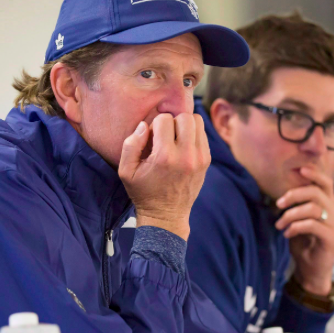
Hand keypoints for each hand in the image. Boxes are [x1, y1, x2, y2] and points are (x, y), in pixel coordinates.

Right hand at [119, 113, 210, 240]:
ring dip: (184, 126)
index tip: (152, 140)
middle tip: (165, 137)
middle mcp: (186, 155)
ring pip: (197, 121)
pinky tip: (182, 147)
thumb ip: (131, 144)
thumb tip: (144, 125)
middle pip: (184, 117)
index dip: (155, 126)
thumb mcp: (127, 171)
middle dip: (172, 122)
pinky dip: (192, 135)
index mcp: (164, 157)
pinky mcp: (206, 161)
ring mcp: (199, 158)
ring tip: (175, 139)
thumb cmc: (144, 193)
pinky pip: (203, 134)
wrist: (166, 216)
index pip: (164, 120)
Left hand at [275, 166, 333, 295]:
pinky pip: (312, 225)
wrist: (310, 270)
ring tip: (279, 224)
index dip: (314, 173)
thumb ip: (295, 206)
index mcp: (327, 205)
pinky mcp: (331, 239)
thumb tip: (280, 193)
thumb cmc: (302, 243)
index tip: (298, 170)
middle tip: (278, 204)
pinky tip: (287, 233)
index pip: (326, 183)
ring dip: (290, 214)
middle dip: (294, 195)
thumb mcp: (296, 221)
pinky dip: (295, 227)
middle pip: (316, 192)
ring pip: (312, 208)